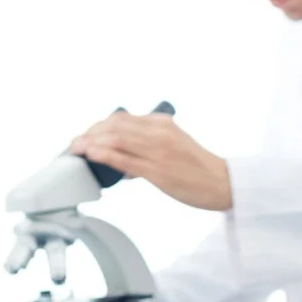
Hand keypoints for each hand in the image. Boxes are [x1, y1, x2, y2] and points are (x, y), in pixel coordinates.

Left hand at [70, 113, 231, 210]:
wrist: (225, 183)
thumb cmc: (199, 169)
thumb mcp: (175, 145)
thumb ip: (149, 148)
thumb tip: (124, 164)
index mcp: (162, 124)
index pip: (122, 119)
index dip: (99, 126)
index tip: (87, 135)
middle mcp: (159, 132)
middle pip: (115, 126)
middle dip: (91, 132)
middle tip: (76, 142)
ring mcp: (158, 151)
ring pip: (116, 139)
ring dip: (91, 142)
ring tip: (76, 148)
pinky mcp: (157, 170)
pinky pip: (124, 159)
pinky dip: (104, 154)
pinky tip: (91, 154)